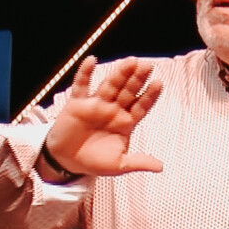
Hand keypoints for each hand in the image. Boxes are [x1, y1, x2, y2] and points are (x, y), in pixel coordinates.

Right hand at [42, 56, 164, 177]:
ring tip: (130, 61)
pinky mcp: (77, 103)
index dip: (149, 95)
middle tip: (147, 66)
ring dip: (119, 74)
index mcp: (125, 122)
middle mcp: (113, 110)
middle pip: (128, 91)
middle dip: (137, 79)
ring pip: (109, 86)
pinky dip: (85, 73)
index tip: (158, 83)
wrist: (67, 161)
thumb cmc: (95, 162)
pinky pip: (81, 86)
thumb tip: (160, 167)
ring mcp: (96, 105)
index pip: (141, 106)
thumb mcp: (119, 165)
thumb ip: (139, 163)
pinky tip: (91, 60)